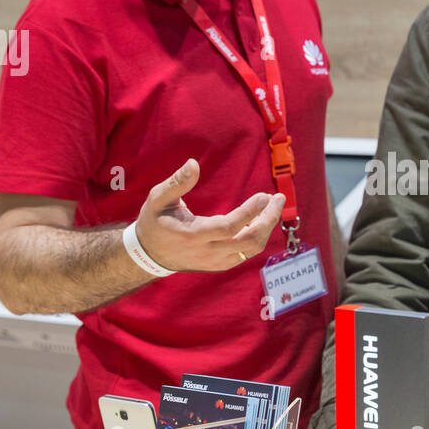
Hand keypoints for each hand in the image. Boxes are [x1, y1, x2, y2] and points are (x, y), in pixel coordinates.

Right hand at [135, 159, 284, 272]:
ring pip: (252, 249)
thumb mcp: (158, 199)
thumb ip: (176, 182)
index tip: (264, 196)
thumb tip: (193, 164)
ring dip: (267, 228)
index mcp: (192, 235)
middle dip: (268, 220)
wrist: (150, 255)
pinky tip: (262, 219)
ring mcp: (217, 261)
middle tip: (278, 199)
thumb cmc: (155, 221)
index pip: (228, 228)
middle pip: (248, 241)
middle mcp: (208, 252)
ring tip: (272, 206)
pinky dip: (259, 236)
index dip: (249, 213)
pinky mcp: (222, 264)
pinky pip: (247, 253)